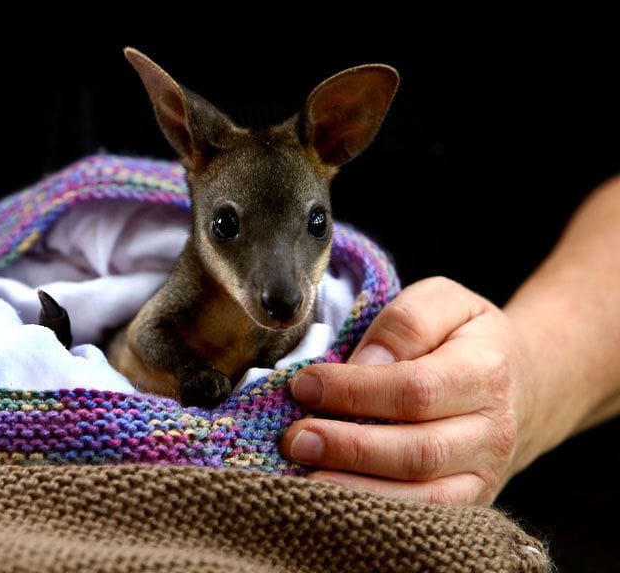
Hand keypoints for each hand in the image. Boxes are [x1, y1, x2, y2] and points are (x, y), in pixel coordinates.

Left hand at [281, 277, 531, 504]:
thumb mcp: (443, 302)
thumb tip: (364, 363)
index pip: (415, 389)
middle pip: (418, 450)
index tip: (304, 385)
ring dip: (355, 486)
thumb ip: (406, 321)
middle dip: (348, 447)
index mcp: (485, 372)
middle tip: (294, 439)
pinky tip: (332, 498)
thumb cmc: (464, 339)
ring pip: (422, 495)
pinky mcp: (470, 502)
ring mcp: (484, 474)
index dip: (354, 391)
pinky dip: (376, 511)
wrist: (522, 385)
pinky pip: (423, 516)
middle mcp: (493, 431)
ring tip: (304, 472)